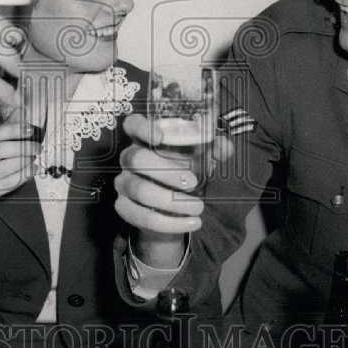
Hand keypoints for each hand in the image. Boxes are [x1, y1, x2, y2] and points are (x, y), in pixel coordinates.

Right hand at [0, 119, 39, 223]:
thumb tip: (20, 119)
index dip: (12, 130)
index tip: (29, 129)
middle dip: (21, 147)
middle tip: (36, 147)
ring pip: (2, 168)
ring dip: (23, 162)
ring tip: (34, 158)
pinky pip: (6, 183)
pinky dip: (22, 176)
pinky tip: (32, 171)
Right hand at [115, 115, 233, 234]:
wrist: (175, 209)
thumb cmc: (186, 173)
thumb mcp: (202, 159)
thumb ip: (214, 150)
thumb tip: (224, 146)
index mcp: (145, 140)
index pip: (132, 124)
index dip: (142, 127)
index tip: (161, 137)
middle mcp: (130, 158)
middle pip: (136, 158)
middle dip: (166, 171)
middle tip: (193, 182)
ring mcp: (124, 183)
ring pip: (140, 190)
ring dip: (172, 201)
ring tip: (198, 207)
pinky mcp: (124, 207)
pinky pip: (141, 216)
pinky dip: (168, 223)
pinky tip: (190, 223)